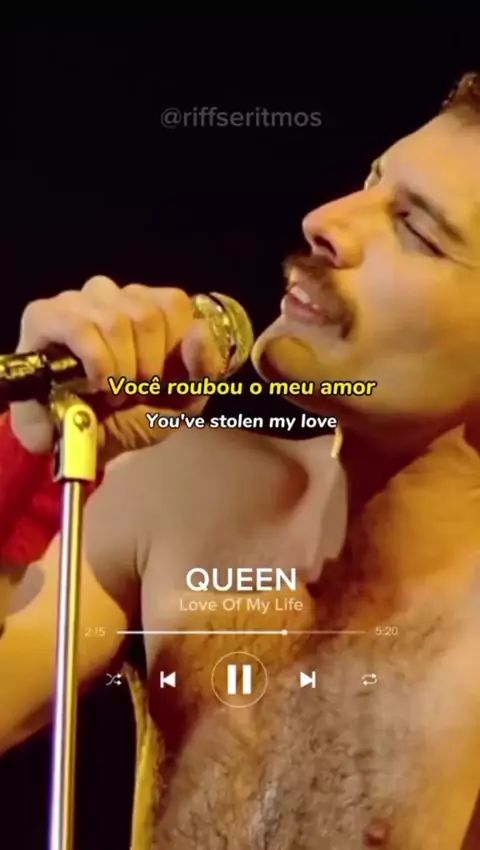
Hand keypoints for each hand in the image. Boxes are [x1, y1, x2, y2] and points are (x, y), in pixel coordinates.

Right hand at [10, 276, 223, 462]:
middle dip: (147, 366)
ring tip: (112, 393)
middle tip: (133, 391)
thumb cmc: (133, 416)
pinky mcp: (45, 316)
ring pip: (116, 320)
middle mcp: (113, 295)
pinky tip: (94, 385)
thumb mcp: (183, 400)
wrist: (85, 447)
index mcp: (148, 306)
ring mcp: (77, 301)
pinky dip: (97, 365)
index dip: (173, 348)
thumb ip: (204, 368)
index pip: (173, 303)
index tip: (160, 381)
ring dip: (120, 371)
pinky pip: (81, 328)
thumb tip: (200, 332)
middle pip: (147, 313)